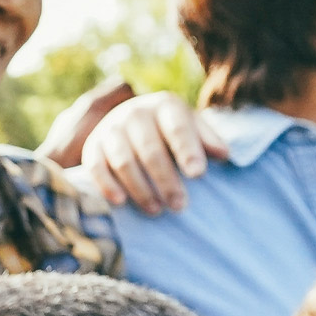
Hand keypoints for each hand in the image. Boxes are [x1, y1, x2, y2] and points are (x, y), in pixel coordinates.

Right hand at [59, 83, 223, 216]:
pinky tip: (121, 202)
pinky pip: (96, 168)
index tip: (198, 174)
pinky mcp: (92, 146)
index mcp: (165, 105)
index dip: (188, 151)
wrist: (132, 120)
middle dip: (165, 179)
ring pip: (123, 161)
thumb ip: (207, 140)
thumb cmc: (170, 130)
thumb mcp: (192, 128)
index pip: (177, 129)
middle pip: (150, 149)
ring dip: (140, 188)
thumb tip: (223, 155)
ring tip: (156, 210)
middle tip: (180, 205)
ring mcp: (110, 128)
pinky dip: (107, 185)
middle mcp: (135, 112)